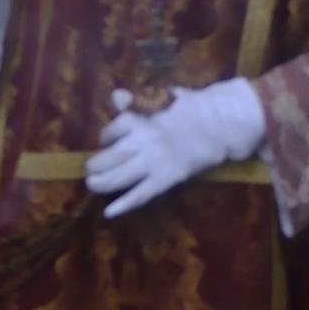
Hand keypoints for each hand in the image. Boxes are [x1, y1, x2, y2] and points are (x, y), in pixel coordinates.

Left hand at [84, 80, 266, 217]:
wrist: (219, 124)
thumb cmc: (191, 108)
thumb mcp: (163, 98)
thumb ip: (137, 100)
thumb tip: (115, 97)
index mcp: (142, 119)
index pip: (114, 129)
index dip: (106, 136)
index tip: (106, 140)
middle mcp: (143, 141)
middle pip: (111, 156)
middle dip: (96, 164)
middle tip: (89, 170)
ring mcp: (153, 162)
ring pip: (121, 177)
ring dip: (103, 183)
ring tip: (92, 185)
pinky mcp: (165, 179)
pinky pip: (141, 194)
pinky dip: (124, 204)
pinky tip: (110, 212)